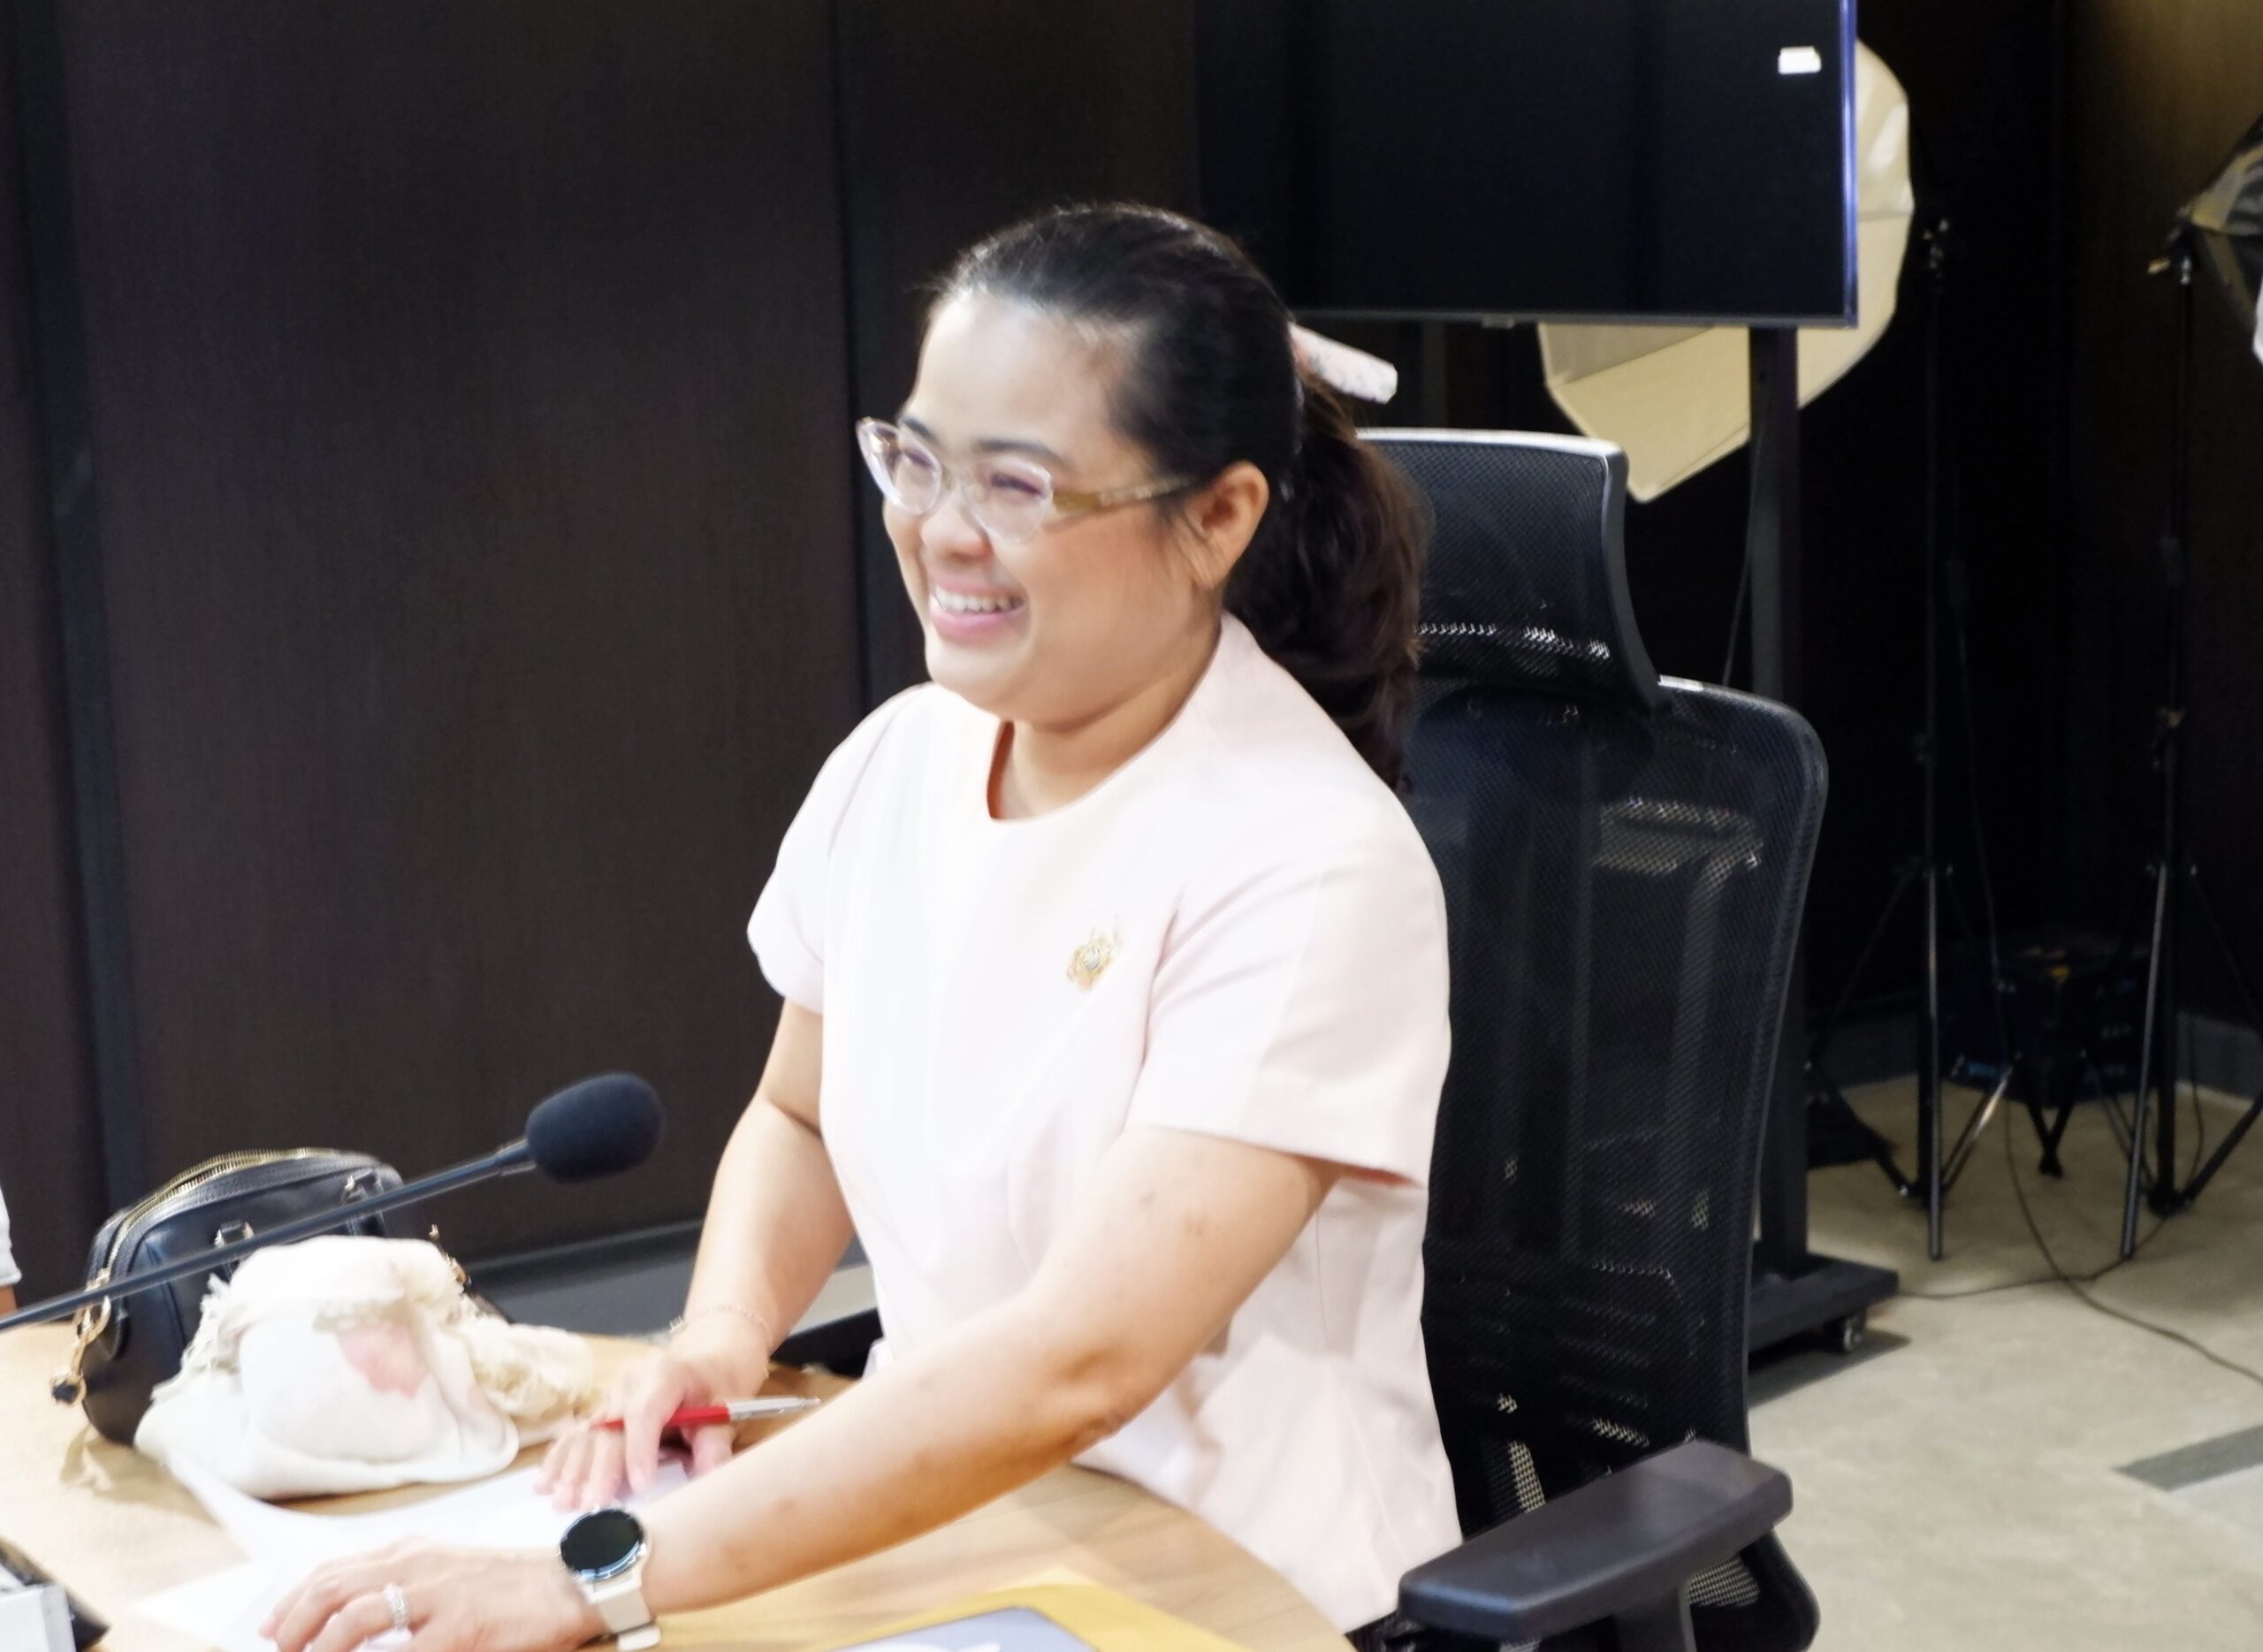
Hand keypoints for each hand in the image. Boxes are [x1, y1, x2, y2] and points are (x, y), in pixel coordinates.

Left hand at [260, 1541, 601, 1651]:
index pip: (336, 1571)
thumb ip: (406, 1585)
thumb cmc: (513, 1584)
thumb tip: (355, 1615)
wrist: (572, 1581)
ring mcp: (439, 1596)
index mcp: (414, 1551)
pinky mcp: (462, 1627)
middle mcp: (419, 1565)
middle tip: (279, 1650)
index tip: (273, 1627)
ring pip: (356, 1617)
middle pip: (334, 1590)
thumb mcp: (451, 1571)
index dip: (295, 1601)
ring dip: (321, 1647)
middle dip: (295, 1626)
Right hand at [536, 1334, 753, 1509]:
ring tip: (562, 1501)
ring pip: (588, 1432)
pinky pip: (576, 1433)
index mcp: (664, 1375)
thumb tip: (709, 1478)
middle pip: (610, 1427)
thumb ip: (715, 1444)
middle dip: (600, 1469)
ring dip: (573, 1469)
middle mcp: (630, 1382)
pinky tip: (544, 1482)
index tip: (640, 1486)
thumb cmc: (713, 1391)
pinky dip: (560, 1458)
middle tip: (591, 1505)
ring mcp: (611, 1396)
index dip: (640, 1449)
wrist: (701, 1366)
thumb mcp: (725, 1411)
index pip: (645, 1412)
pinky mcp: (600, 1410)